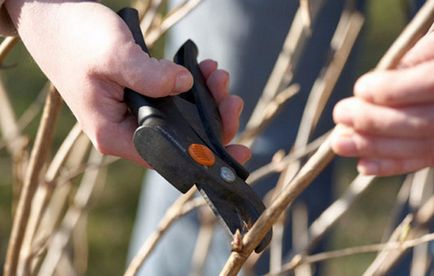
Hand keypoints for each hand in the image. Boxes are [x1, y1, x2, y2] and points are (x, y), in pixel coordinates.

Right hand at [5, 0, 249, 166]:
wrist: (52, 17)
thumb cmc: (74, 37)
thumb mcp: (113, 55)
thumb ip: (149, 75)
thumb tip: (186, 86)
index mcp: (114, 134)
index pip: (167, 158)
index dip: (205, 158)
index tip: (238, 150)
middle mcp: (124, 130)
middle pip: (179, 140)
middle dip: (211, 121)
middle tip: (230, 96)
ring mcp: (131, 114)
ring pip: (179, 119)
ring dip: (205, 100)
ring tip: (217, 75)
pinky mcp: (137, 98)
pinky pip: (172, 100)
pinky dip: (191, 88)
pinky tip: (204, 72)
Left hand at [331, 31, 433, 175]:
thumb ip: (410, 62)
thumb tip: (366, 93)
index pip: (429, 84)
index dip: (390, 90)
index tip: (360, 88)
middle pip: (422, 123)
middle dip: (373, 121)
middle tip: (340, 114)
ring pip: (421, 146)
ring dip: (374, 147)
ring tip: (339, 143)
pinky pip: (423, 161)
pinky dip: (392, 164)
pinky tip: (363, 166)